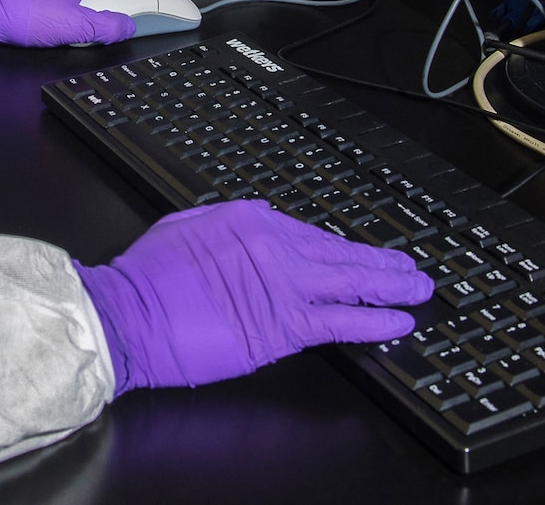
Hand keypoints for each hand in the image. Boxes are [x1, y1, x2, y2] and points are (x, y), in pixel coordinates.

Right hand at [75, 200, 432, 393]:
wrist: (126, 314)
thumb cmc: (146, 279)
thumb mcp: (186, 230)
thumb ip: (224, 228)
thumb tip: (248, 231)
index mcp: (249, 220)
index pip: (311, 236)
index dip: (342, 250)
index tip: (360, 255)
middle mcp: (274, 246)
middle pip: (341, 254)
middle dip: (382, 262)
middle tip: (411, 267)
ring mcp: (283, 285)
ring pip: (351, 282)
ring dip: (391, 286)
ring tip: (418, 289)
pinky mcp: (284, 325)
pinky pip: (342, 321)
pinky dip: (375, 321)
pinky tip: (398, 323)